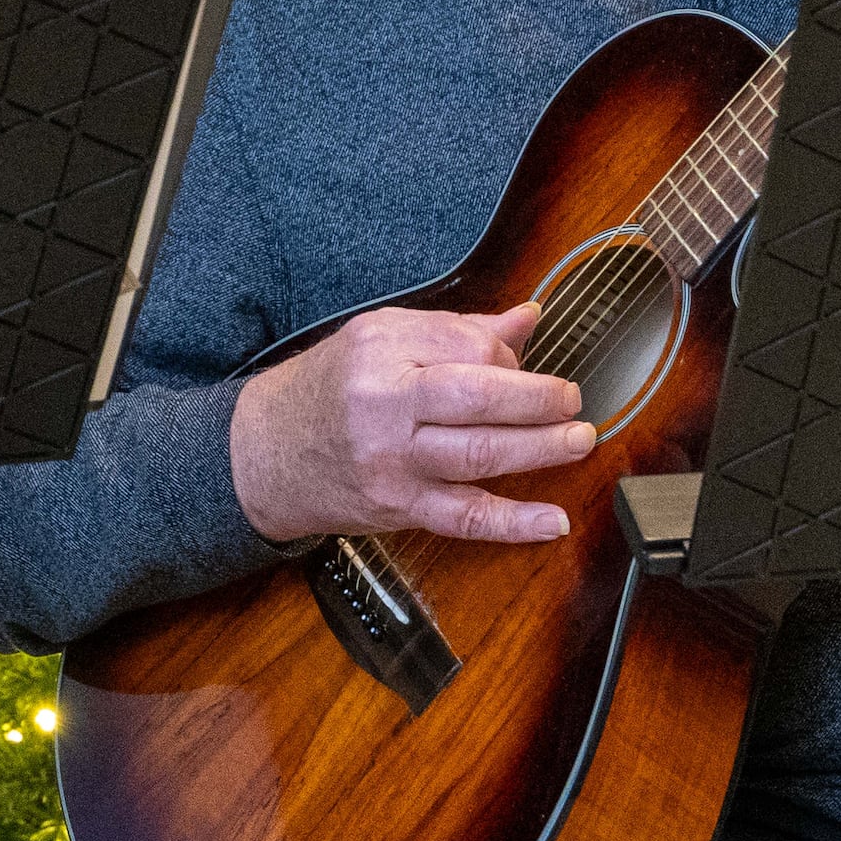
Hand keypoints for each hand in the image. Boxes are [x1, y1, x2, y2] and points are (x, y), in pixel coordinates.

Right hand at [227, 301, 592, 544]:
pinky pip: (464, 517)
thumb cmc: (326, 391)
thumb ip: (454, 330)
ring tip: (578, 441)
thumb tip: (527, 317)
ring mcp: (391, 460)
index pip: (466, 344)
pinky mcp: (397, 506)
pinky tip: (552, 521)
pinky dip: (514, 523)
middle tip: (573, 400)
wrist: (262, 453)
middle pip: (477, 397)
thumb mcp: (376, 340)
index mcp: (380, 348)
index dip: (508, 355)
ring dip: (539, 450)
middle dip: (537, 399)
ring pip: (478, 455)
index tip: (524, 363)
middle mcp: (384, 402)